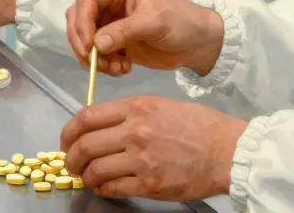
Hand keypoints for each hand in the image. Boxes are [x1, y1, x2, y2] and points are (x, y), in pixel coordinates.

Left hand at [60, 95, 245, 200]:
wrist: (227, 150)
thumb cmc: (199, 126)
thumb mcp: (160, 104)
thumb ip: (129, 114)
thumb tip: (101, 126)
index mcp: (136, 107)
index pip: (86, 117)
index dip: (68, 132)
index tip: (66, 141)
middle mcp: (135, 131)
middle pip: (85, 145)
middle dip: (71, 158)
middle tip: (71, 163)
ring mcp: (142, 159)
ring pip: (95, 170)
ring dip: (86, 176)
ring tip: (88, 177)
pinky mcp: (150, 184)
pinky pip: (113, 188)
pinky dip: (103, 189)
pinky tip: (106, 186)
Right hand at [66, 0, 223, 76]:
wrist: (198, 42)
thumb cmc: (180, 21)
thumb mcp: (154, 22)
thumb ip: (124, 31)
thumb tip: (96, 44)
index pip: (86, 1)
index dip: (82, 24)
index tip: (89, 47)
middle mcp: (108, 2)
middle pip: (78, 20)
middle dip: (84, 44)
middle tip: (97, 64)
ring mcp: (109, 23)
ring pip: (85, 40)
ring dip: (95, 58)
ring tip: (118, 68)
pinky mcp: (114, 42)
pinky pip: (96, 54)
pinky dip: (104, 65)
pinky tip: (124, 69)